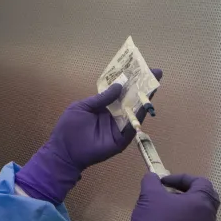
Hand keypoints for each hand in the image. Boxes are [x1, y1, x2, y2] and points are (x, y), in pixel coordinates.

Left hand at [14, 68, 161, 202]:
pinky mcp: (121, 140)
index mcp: (104, 106)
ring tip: (153, 85)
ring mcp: (119, 127)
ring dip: (144, 99)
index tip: (142, 68)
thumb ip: (101, 98)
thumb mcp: (83, 107)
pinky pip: (131, 127)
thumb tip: (119, 85)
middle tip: (157, 73)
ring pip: (135, 112)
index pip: (120, 91)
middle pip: (132, 100)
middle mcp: (114, 115)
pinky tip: (144, 106)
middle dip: (143, 87)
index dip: (130, 81)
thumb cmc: (69, 128)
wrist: (64, 151)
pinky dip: (138, 117)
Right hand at [76, 170, 219, 220]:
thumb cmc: (153, 218)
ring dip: (189, 204)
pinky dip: (187, 216)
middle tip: (174, 189)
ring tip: (170, 203)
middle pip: (208, 197)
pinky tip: (169, 218)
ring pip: (203, 212)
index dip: (182, 178)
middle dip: (191, 190)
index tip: (164, 181)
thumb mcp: (149, 192)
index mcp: (202, 202)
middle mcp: (208, 217)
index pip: (201, 182)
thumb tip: (152, 177)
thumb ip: (152, 180)